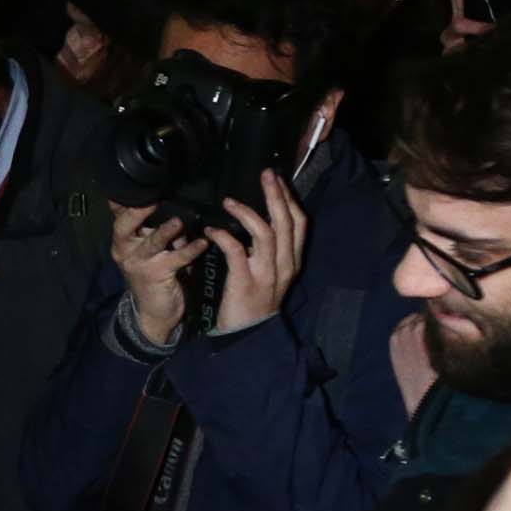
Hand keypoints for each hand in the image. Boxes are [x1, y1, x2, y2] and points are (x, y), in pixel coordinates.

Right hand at [109, 201, 208, 348]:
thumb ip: (154, 229)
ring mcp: (139, 263)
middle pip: (124, 225)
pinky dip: (190, 250)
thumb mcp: (149, 250)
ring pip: (152, 242)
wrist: (155, 312)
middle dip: (137, 212)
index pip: (119, 215)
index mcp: (123, 240)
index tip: (137, 185)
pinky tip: (202, 243)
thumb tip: (172, 204)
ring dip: (166, 231)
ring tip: (178, 222)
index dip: (125, 200)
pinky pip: (175, 259)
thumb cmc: (153, 274)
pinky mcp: (156, 275)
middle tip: (152, 200)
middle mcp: (125, 250)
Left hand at [208, 170, 305, 334]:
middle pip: (286, 222)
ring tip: (229, 200)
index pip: (299, 223)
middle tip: (265, 173)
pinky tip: (211, 230)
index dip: (289, 198)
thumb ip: (270, 249)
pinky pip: (236, 251)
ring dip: (247, 212)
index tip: (277, 179)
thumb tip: (260, 219)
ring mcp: (266, 274)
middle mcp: (284, 265)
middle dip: (276, 195)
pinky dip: (224, 236)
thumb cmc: (254, 301)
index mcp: (292, 261)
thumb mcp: (271, 273)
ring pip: (265, 233)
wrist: (247, 336)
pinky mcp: (245, 282)